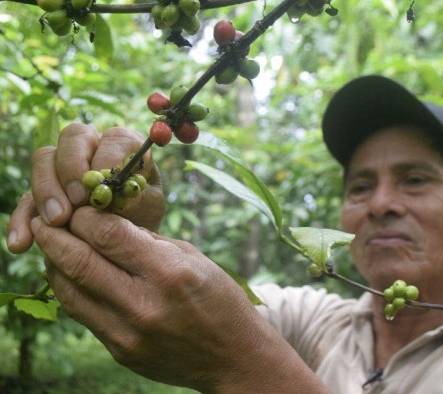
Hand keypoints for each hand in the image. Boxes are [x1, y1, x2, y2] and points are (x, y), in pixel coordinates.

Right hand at [6, 123, 164, 253]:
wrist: (125, 245)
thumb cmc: (144, 218)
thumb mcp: (148, 209)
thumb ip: (135, 198)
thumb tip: (110, 195)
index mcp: (125, 146)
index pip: (116, 137)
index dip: (108, 157)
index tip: (103, 185)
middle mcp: (93, 147)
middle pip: (74, 137)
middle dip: (71, 168)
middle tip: (77, 201)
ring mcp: (64, 166)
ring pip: (44, 158)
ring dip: (47, 190)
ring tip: (57, 222)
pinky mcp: (44, 191)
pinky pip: (26, 198)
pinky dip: (22, 220)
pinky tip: (23, 243)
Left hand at [30, 207, 327, 391]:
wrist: (232, 356)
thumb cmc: (218, 299)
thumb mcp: (192, 257)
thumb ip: (147, 241)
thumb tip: (107, 222)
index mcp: (169, 273)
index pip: (108, 234)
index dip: (85, 215)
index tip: (78, 206)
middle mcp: (143, 305)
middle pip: (78, 261)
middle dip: (54, 234)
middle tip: (43, 219)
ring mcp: (127, 333)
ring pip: (69, 290)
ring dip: (53, 262)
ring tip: (51, 243)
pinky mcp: (119, 351)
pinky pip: (82, 314)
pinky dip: (70, 288)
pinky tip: (70, 273)